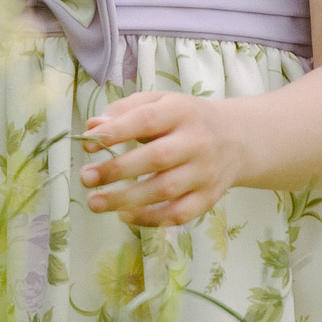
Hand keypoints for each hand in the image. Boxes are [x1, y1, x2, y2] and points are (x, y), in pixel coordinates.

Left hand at [79, 90, 246, 226]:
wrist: (236, 139)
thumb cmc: (185, 120)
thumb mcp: (159, 102)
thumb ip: (125, 110)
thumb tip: (92, 126)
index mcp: (181, 112)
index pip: (147, 120)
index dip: (116, 132)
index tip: (87, 142)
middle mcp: (196, 142)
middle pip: (156, 158)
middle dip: (116, 170)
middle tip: (85, 177)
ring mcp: (205, 172)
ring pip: (166, 190)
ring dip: (127, 199)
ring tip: (95, 203)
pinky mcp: (209, 198)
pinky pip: (179, 214)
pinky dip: (150, 218)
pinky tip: (125, 215)